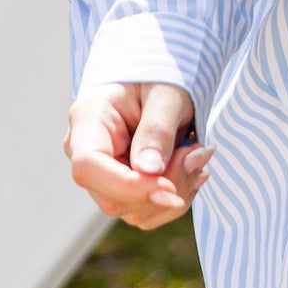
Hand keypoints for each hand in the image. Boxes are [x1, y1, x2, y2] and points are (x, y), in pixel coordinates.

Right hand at [64, 80, 210, 230]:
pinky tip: (194, 166)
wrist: (166, 78)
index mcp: (88, 120)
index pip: (89, 167)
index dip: (129, 186)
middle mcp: (88, 152)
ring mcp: (105, 174)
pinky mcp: (126, 187)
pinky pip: (150, 210)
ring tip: (199, 152)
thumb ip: (157, 129)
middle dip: (164, 186)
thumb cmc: (163, 75)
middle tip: (199, 152)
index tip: (170, 188)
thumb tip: (149, 170)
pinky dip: (180, 195)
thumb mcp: (167, 94)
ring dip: (178, 190)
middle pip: (113, 199)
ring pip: (135, 212)